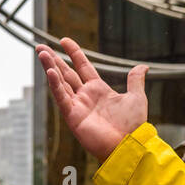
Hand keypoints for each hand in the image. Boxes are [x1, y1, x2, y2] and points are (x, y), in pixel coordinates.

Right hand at [37, 38, 148, 161]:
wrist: (129, 144)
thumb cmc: (133, 125)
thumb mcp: (136, 97)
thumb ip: (135, 80)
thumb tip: (144, 66)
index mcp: (99, 89)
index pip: (83, 66)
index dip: (74, 53)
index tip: (64, 40)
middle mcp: (85, 96)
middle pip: (66, 73)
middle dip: (53, 60)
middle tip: (40, 47)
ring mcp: (77, 106)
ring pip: (60, 83)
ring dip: (50, 68)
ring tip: (41, 53)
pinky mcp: (73, 116)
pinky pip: (61, 97)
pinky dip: (55, 85)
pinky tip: (50, 72)